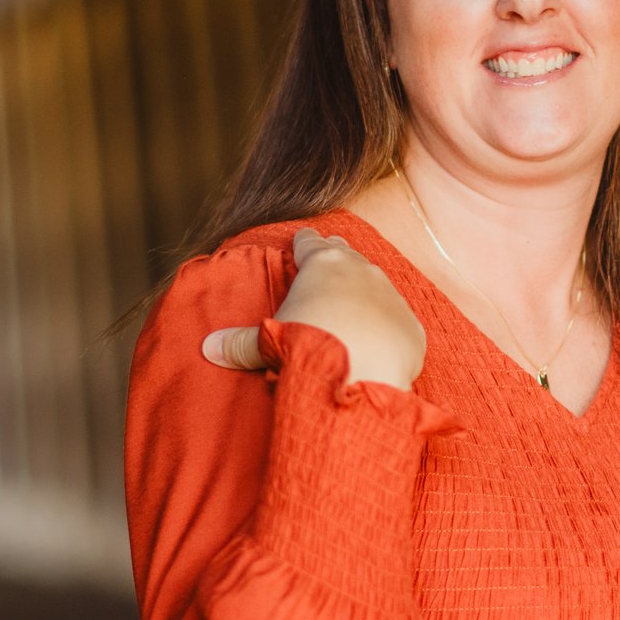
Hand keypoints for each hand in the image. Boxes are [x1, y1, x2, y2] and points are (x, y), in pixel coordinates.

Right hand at [201, 227, 424, 389]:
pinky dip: (387, 327)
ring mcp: (391, 296)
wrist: (361, 377)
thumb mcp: (268, 342)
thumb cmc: (308, 348)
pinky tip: (379, 340)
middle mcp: (361, 270)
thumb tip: (209, 348)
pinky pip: (398, 321)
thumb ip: (240, 343)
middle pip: (346, 253)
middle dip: (336, 257)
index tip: (300, 245)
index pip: (309, 242)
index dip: (302, 245)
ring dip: (364, 291)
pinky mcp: (411, 327)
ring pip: (376, 283)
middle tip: (329, 263)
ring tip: (353, 304)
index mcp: (322, 263)